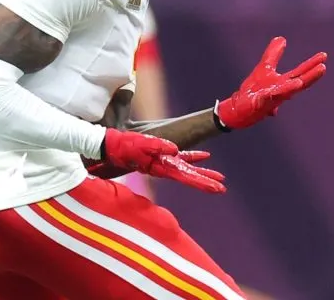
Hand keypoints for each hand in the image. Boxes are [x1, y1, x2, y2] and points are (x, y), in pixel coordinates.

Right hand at [100, 130, 224, 192]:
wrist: (111, 147)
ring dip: (203, 172)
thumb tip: (175, 148)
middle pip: (190, 177)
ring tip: (219, 176)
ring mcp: (164, 162)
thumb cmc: (123, 146)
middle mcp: (165, 167)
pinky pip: (182, 158)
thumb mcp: (139, 144)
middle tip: (223, 188)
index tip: (217, 188)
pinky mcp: (161, 156)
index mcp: (162, 167)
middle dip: (207, 182)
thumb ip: (156, 146)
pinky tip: (205, 156)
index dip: (202, 182)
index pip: (187, 177)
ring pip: (189, 169)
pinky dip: (194, 157)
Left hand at [214, 37, 326, 129]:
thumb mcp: (265, 68)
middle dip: (310, 76)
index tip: (324, 55)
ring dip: (291, 88)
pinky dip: (268, 96)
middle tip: (323, 68)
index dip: (312, 64)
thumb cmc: (254, 90)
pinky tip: (270, 92)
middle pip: (299, 84)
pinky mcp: (258, 104)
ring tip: (299, 82)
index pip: (301, 72)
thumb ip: (273, 54)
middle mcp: (281, 92)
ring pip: (283, 94)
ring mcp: (270, 99)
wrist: (239, 108)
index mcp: (284, 83)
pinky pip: (264, 100)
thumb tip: (282, 38)